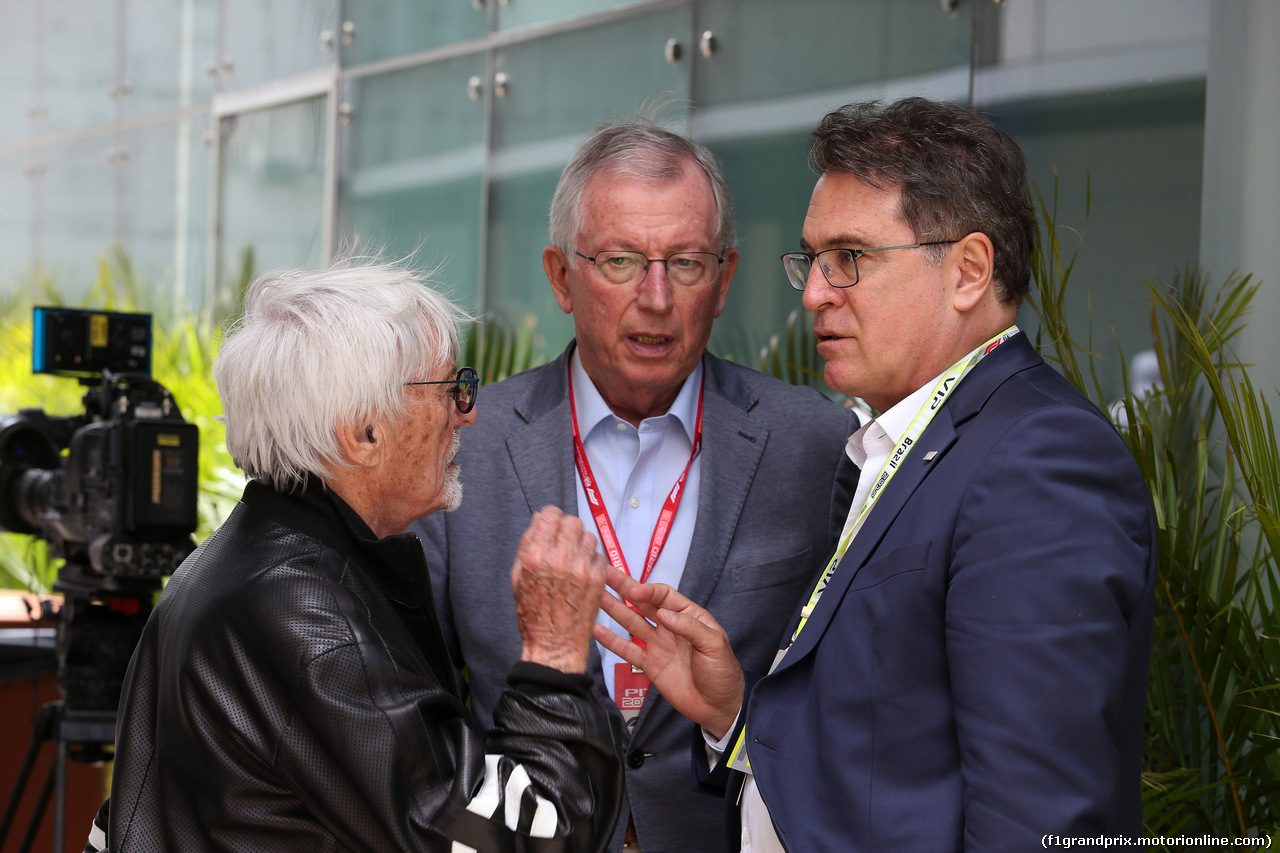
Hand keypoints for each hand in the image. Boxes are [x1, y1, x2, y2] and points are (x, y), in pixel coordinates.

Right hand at [511, 507, 607, 672]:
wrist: (554, 644)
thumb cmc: (533, 613)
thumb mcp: (518, 577)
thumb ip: (528, 545)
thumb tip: (539, 519)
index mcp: (536, 557)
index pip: (551, 515)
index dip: (552, 517)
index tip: (553, 524)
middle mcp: (560, 560)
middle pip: (573, 522)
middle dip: (567, 529)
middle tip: (564, 543)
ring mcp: (581, 569)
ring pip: (588, 536)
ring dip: (581, 544)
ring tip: (573, 560)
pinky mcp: (597, 579)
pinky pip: (598, 555)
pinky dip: (591, 560)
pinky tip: (582, 574)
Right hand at [593, 570, 744, 739]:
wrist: (718, 706)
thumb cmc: (723, 672)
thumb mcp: (714, 644)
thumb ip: (689, 627)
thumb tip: (663, 614)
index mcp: (688, 616)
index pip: (663, 596)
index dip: (647, 591)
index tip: (633, 591)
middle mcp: (670, 626)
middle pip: (643, 604)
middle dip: (624, 589)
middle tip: (605, 574)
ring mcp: (658, 645)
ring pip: (632, 623)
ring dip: (615, 609)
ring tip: (597, 596)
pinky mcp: (650, 665)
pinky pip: (628, 649)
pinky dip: (612, 641)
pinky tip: (597, 631)